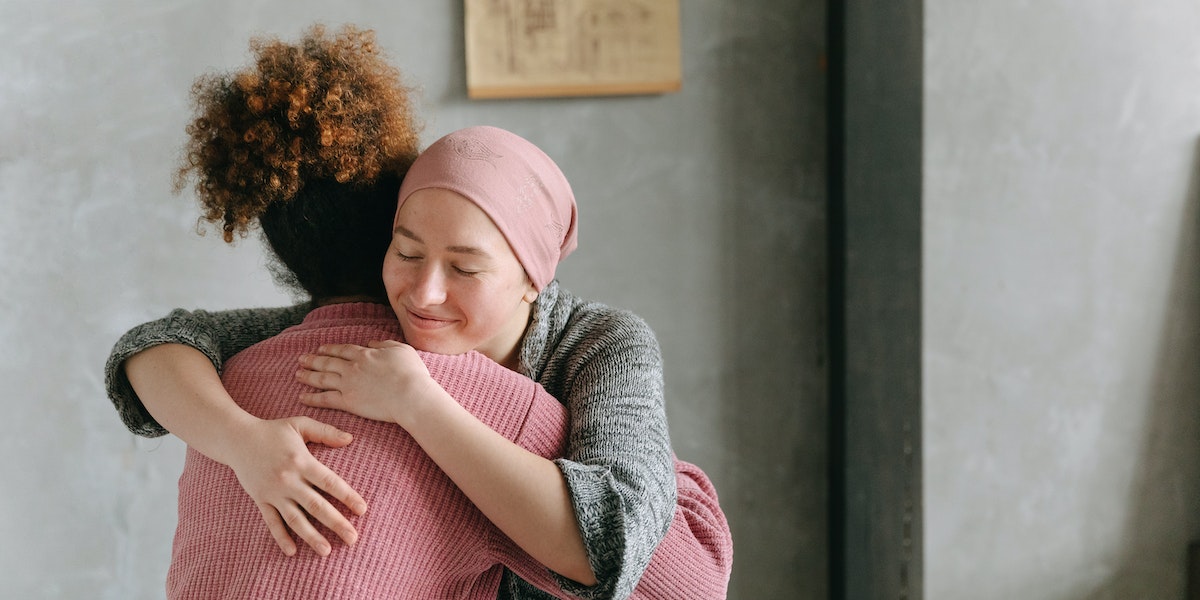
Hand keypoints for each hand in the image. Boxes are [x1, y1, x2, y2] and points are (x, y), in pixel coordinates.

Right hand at [224, 416, 367, 556]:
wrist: (236, 439)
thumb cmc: (272, 431)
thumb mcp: (300, 424)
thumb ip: (326, 432)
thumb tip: (350, 439)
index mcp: (302, 461)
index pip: (329, 482)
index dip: (347, 496)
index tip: (362, 510)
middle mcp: (288, 480)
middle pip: (316, 506)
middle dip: (336, 523)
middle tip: (353, 538)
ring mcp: (273, 492)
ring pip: (295, 519)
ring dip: (312, 536)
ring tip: (327, 551)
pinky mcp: (261, 500)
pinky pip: (272, 522)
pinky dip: (281, 537)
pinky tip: (292, 552)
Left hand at [296, 341, 439, 426]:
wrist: (410, 395)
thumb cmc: (411, 373)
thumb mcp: (401, 349)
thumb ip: (384, 344)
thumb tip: (372, 343)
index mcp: (365, 354)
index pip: (343, 350)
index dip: (330, 349)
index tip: (321, 349)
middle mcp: (352, 368)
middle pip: (327, 362)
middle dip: (313, 360)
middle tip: (301, 359)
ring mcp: (348, 385)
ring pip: (322, 378)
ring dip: (308, 376)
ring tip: (297, 374)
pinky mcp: (348, 402)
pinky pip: (325, 399)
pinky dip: (312, 397)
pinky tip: (302, 396)